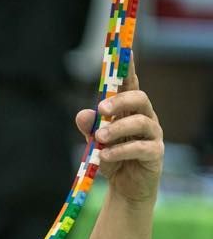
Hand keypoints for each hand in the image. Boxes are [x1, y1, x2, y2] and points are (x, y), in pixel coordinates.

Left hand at [75, 56, 163, 203]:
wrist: (125, 187)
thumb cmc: (111, 158)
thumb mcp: (95, 142)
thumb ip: (89, 127)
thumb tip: (83, 113)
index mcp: (129, 110)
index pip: (130, 84)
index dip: (128, 68)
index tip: (125, 51)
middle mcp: (144, 117)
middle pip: (139, 98)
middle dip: (120, 101)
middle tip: (101, 109)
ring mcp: (152, 134)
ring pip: (141, 122)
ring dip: (117, 128)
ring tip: (98, 138)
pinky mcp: (155, 153)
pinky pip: (141, 147)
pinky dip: (121, 150)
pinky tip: (105, 156)